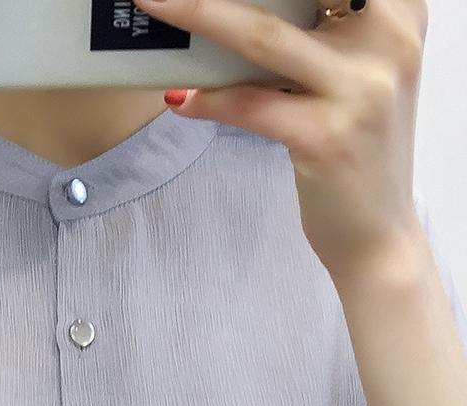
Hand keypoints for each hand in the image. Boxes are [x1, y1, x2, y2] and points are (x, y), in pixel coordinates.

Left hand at [132, 0, 428, 279]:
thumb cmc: (355, 152)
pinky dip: (208, 100)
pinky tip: (180, 101)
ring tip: (155, 8)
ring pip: (262, 37)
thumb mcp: (352, 79)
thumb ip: (318, 38)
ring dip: (197, 16)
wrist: (377, 234)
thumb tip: (233, 13)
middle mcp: (389, 42)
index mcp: (398, 16)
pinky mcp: (326, 137)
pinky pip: (250, 104)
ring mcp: (360, 90)